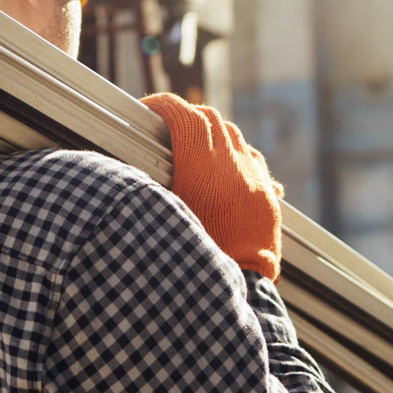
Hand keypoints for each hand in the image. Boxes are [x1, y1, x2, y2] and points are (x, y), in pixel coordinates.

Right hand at [141, 93, 281, 280]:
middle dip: (185, 117)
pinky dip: (234, 156)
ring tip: (193, 147)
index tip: (147, 110)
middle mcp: (232, 166)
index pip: (182, 115)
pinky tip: (224, 170)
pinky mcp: (267, 195)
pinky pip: (252, 159)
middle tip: (165, 127)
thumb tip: (126, 172)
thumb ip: (150, 188)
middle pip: (208, 119)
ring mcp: (255, 178)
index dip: (161, 106)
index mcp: (201, 169)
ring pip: (233, 135)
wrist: (242, 286)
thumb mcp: (164, 218)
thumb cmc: (194, 259)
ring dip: (211, 133)